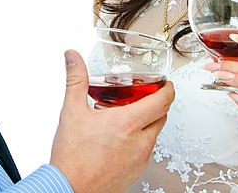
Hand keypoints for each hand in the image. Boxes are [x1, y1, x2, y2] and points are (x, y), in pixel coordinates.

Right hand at [50, 50, 173, 192]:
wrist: (69, 188)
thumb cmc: (72, 158)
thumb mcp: (72, 111)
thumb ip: (76, 79)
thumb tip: (72, 58)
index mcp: (128, 123)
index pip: (162, 101)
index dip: (168, 89)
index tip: (166, 84)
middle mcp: (140, 142)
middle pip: (162, 116)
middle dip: (158, 104)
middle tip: (146, 96)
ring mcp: (140, 159)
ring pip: (154, 135)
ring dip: (148, 123)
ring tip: (129, 117)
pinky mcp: (136, 172)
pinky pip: (146, 151)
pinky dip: (140, 140)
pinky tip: (122, 139)